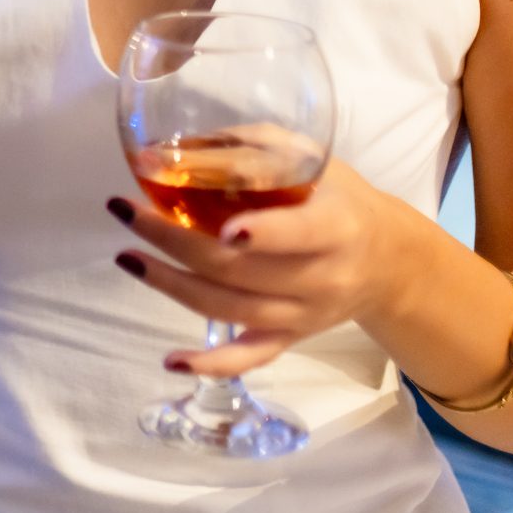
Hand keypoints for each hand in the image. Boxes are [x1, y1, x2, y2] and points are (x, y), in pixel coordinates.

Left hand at [110, 157, 397, 376]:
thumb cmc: (339, 197)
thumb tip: (170, 147)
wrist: (387, 260)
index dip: (265, 234)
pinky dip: (211, 365)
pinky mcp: (291, 337)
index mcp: (336, 227)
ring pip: (232, 309)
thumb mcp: (310, 158)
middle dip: (175, 241)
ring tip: (127, 257)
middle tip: (126, 212)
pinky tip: (172, 361)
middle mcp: (323, 277)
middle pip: (241, 270)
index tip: (225, 227)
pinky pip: (250, 357)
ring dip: (171, 285)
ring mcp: (305, 314)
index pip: (300, 233)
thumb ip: (249, 148)